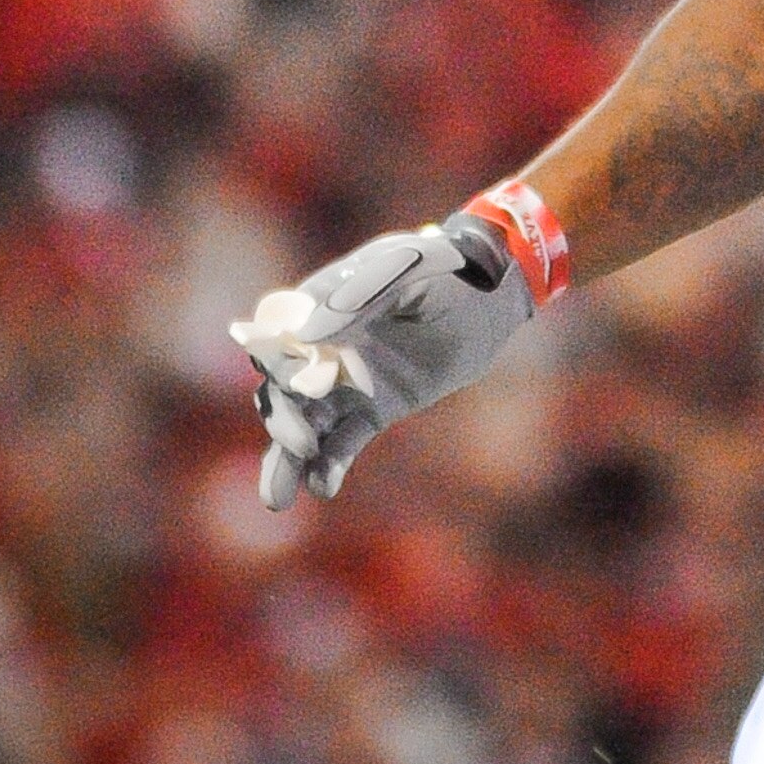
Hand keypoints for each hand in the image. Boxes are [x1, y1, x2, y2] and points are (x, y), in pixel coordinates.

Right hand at [232, 215, 537, 508]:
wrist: (489, 293)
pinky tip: (322, 487)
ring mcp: (346, 381)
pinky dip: (329, 464)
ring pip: (304, 424)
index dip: (274, 364)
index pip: (276, 340)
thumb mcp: (408, 267)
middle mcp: (321, 348)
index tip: (291, 382)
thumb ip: (360, 296)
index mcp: (317, 307)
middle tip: (301, 444)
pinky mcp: (373, 408)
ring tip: (278, 496)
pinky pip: (343, 441)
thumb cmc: (444, 266)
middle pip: (282, 390)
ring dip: (288, 458)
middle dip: (283, 420)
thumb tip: (308, 334)